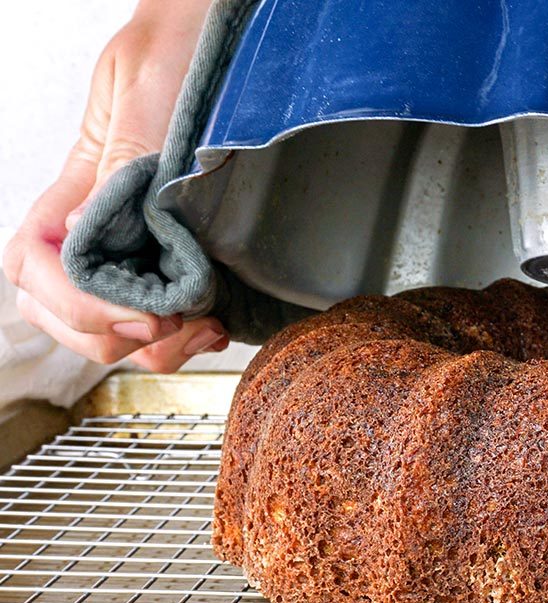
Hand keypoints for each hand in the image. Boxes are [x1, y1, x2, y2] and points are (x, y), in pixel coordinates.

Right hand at [2, 0, 226, 372]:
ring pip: (111, 323)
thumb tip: (93, 231)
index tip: (130, 310)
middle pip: (62, 310)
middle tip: (170, 328)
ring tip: (199, 329)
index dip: (68, 302)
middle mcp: (103, 221)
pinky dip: (181, 335)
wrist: (232, 30)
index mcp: (80, 185)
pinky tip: (213, 323)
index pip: (34, 263)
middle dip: (108, 337)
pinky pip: (163, 311)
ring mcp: (141, 240)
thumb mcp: (147, 95)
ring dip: (149, 346)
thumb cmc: (185, 45)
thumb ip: (121, 162)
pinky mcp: (186, 250)